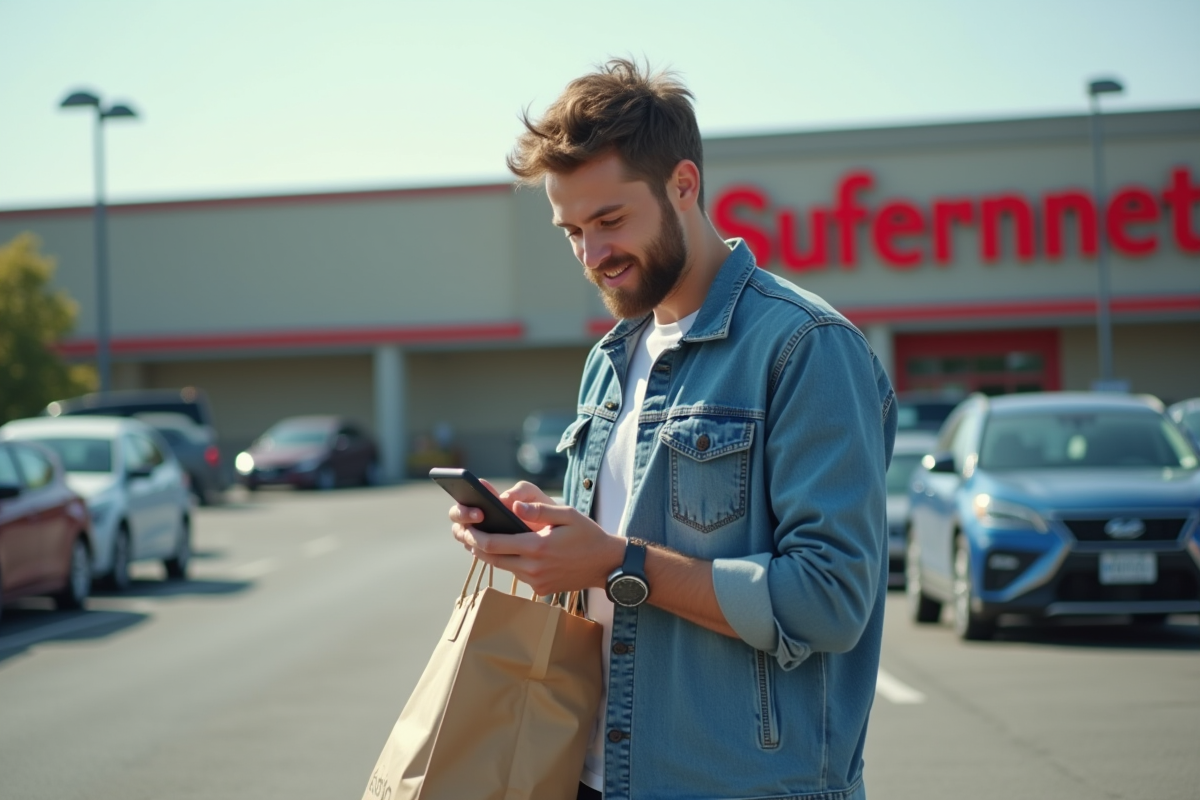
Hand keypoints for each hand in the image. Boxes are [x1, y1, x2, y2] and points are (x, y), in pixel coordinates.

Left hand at [449, 482, 624, 594]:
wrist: (606, 565)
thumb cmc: (588, 534)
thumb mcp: (568, 514)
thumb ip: (539, 510)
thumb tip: (513, 507)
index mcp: (537, 547)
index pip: (495, 544)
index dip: (475, 536)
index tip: (464, 527)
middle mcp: (533, 568)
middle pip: (492, 558)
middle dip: (473, 544)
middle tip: (460, 532)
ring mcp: (536, 581)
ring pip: (502, 567)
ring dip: (487, 554)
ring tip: (474, 539)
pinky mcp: (540, 589)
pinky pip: (516, 574)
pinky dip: (505, 561)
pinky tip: (501, 549)